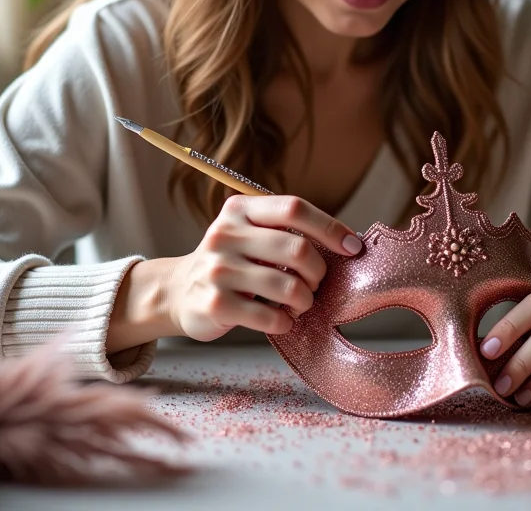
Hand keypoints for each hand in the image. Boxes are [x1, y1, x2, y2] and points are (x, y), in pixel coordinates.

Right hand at [164, 194, 362, 342]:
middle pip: (297, 249)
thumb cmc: (230, 263)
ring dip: (304, 301)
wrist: (177, 292)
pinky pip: (271, 317)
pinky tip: (282, 320)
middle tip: (315, 284)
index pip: (294, 208)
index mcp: (239, 210)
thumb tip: (346, 244)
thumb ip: (285, 231)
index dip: (330, 227)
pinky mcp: (216, 304)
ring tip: (299, 304)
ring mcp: (218, 270)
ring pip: (288, 287)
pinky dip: (286, 322)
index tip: (352, 247)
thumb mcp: (248, 233)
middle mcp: (226, 235)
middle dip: (318, 272)